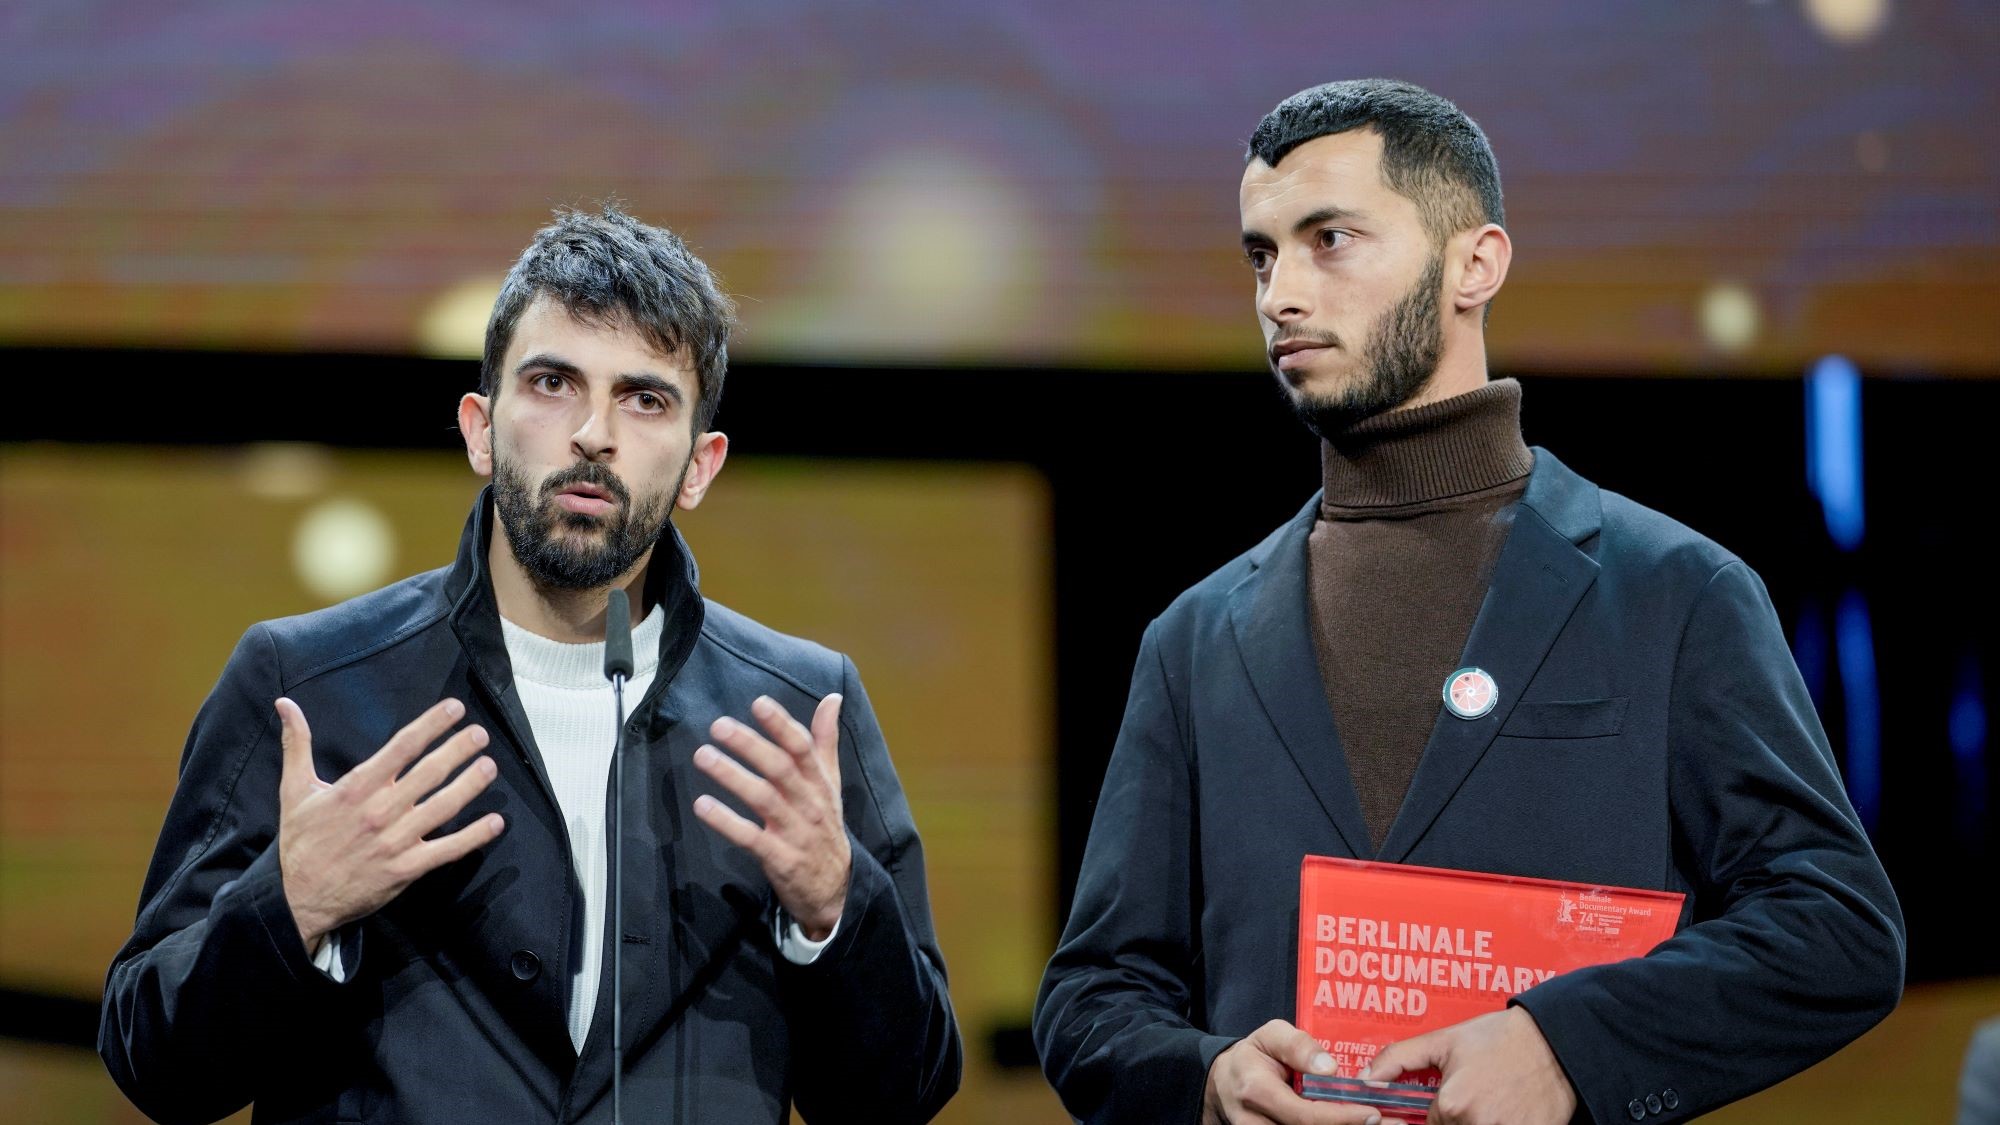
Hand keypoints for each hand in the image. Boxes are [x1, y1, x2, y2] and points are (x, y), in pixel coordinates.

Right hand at [275, 697, 505, 954]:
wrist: (297, 898)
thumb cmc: (301, 841)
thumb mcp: (294, 790)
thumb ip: (297, 745)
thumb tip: (285, 704)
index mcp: (356, 788)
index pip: (401, 747)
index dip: (431, 725)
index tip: (455, 709)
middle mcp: (380, 811)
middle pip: (429, 773)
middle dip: (458, 749)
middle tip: (481, 733)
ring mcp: (396, 840)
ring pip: (443, 807)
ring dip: (471, 785)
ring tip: (490, 766)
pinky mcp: (407, 868)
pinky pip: (447, 849)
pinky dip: (474, 836)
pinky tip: (495, 822)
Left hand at [691, 694, 849, 938]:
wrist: (837, 888)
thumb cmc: (824, 827)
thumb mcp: (831, 783)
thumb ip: (825, 740)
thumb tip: (832, 698)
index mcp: (820, 782)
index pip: (802, 748)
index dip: (782, 725)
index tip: (758, 703)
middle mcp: (809, 803)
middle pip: (780, 769)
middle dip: (750, 745)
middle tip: (718, 726)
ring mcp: (794, 832)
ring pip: (764, 799)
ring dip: (732, 776)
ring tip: (703, 755)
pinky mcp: (779, 859)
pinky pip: (751, 838)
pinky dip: (726, 821)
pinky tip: (702, 805)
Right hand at [1203, 1019, 1383, 1124]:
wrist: (1222, 1083)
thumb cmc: (1253, 1056)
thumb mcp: (1270, 1035)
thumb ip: (1297, 1045)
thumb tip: (1329, 1067)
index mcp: (1256, 1091)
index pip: (1305, 1115)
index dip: (1341, 1118)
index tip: (1373, 1113)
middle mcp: (1254, 1123)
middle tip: (1389, 1123)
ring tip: (1379, 1124)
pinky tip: (1352, 1123)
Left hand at [1362, 1008, 1574, 1124]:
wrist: (1555, 1041)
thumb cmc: (1499, 1038)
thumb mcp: (1443, 1040)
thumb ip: (1398, 1059)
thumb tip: (1367, 1078)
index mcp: (1452, 1105)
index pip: (1429, 1124)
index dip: (1439, 1110)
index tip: (1454, 1097)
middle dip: (1460, 1115)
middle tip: (1480, 1091)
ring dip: (1480, 1119)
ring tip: (1495, 1097)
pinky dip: (1503, 1121)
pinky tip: (1511, 1107)